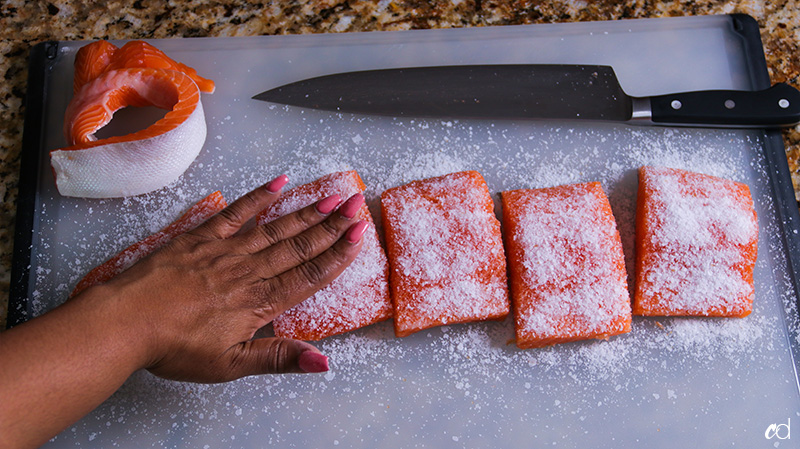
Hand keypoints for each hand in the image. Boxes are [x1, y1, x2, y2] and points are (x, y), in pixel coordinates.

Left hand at [87, 175, 368, 381]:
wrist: (126, 321)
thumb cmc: (174, 347)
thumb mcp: (231, 364)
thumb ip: (279, 358)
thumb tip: (323, 362)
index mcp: (260, 302)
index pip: (310, 274)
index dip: (338, 254)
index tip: (360, 235)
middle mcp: (249, 270)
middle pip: (300, 245)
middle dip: (333, 225)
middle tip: (358, 204)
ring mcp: (226, 250)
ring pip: (276, 227)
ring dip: (307, 211)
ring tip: (333, 196)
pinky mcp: (201, 237)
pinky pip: (236, 212)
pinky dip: (259, 197)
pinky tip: (279, 184)